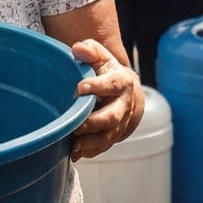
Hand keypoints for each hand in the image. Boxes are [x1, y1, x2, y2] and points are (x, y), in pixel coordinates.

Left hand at [68, 39, 142, 161]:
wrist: (129, 94)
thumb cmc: (109, 73)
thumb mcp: (103, 58)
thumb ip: (91, 51)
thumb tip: (77, 49)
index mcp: (121, 82)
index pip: (111, 84)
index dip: (97, 86)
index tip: (80, 88)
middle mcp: (124, 105)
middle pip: (112, 116)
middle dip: (93, 122)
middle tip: (75, 124)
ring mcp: (120, 123)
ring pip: (107, 136)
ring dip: (90, 142)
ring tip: (72, 143)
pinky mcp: (114, 136)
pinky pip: (103, 146)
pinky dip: (89, 151)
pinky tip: (74, 152)